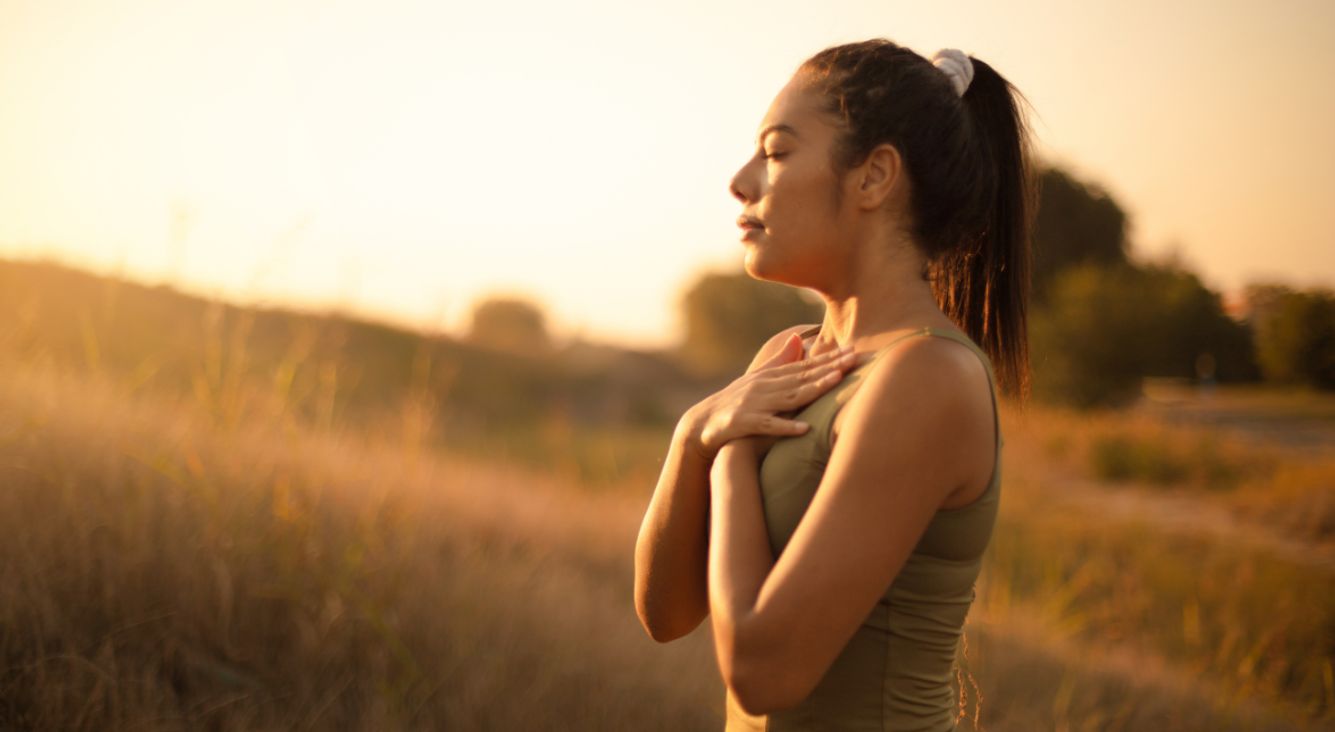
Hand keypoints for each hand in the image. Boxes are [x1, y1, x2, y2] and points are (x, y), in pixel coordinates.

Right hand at [682, 331, 864, 461]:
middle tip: (854, 359)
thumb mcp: (758, 379)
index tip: (853, 351)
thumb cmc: (735, 401)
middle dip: (830, 367)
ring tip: (836, 381)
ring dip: (814, 388)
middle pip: (803, 377)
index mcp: (771, 376)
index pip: (805, 366)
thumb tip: (799, 337)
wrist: (702, 423)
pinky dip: (786, 427)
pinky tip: (803, 428)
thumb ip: (780, 360)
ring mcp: (755, 404)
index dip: (830, 358)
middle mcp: (765, 386)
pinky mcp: (745, 423)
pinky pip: (768, 426)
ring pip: (789, 396)